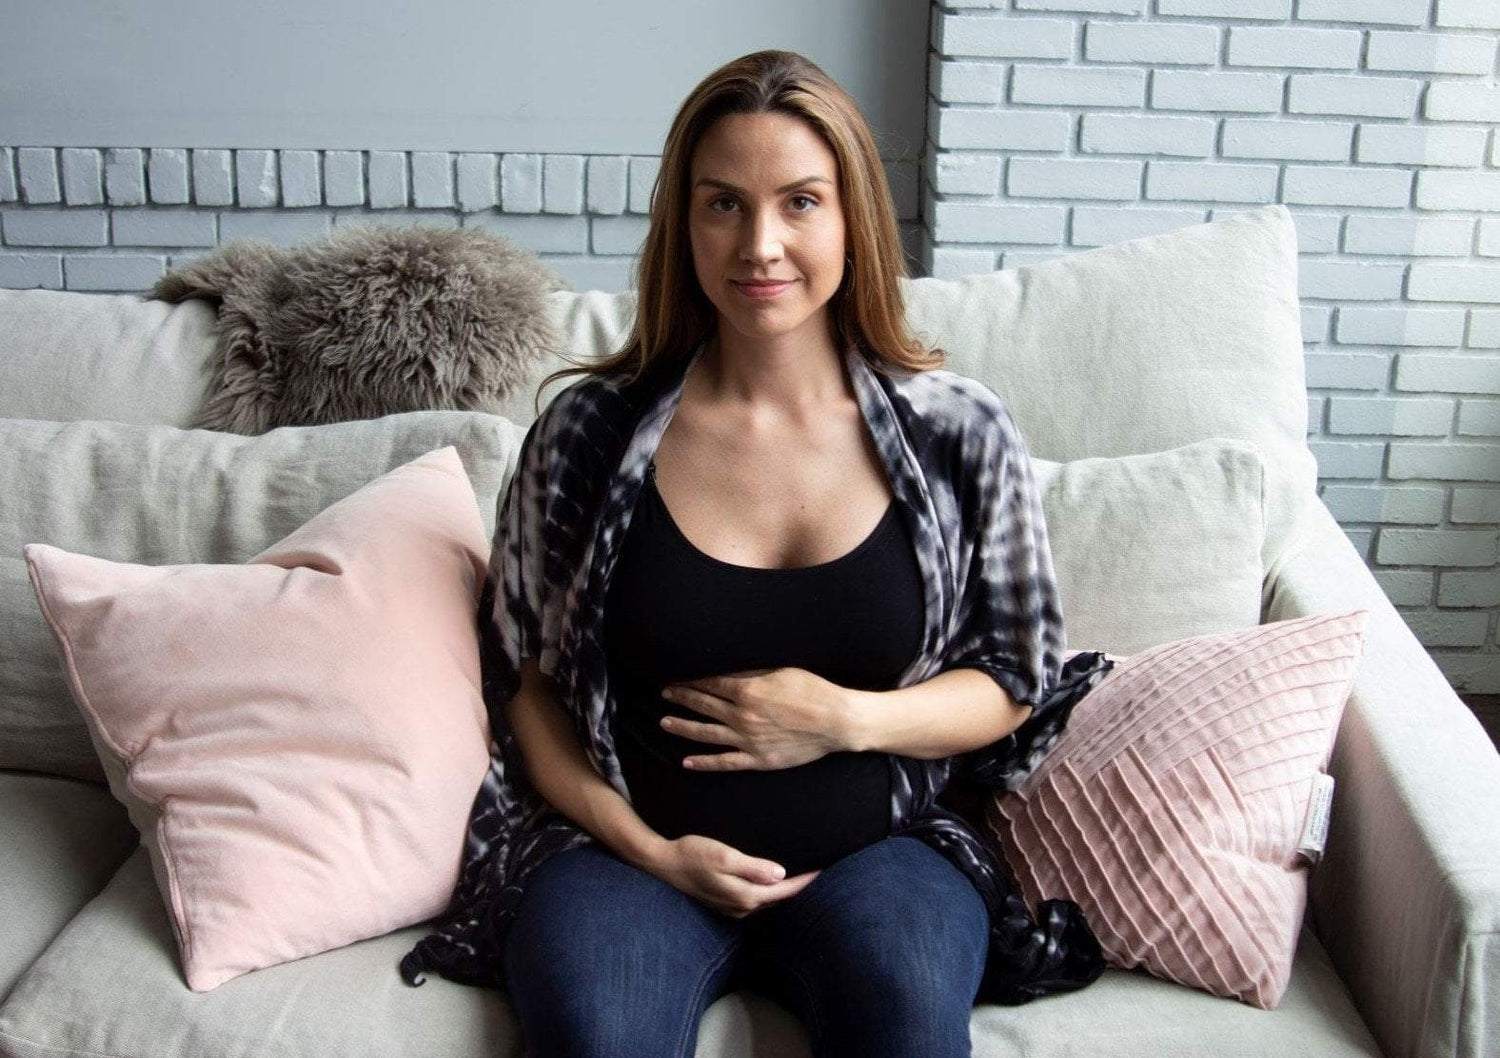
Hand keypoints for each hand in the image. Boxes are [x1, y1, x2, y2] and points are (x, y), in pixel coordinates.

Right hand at [651, 834, 821, 917]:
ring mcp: (731, 907)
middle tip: (821, 876)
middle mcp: (741, 907)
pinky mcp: (724, 903)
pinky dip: (768, 892)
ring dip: (784, 891)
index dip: (805, 882)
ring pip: (766, 901)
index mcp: (744, 895)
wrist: (662, 863)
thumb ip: (753, 867)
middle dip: (799, 889)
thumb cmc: (692, 853)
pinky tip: (772, 883)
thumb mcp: (724, 856)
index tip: (824, 872)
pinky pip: (754, 900)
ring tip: (802, 879)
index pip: (784, 890)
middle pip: (778, 899)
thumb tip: (779, 875)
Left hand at [658, 666, 853, 771]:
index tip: (675, 678)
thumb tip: (728, 668)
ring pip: (706, 734)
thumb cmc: (813, 691)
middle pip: (703, 705)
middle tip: (664, 694)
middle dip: (681, 698)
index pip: (709, 684)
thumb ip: (751, 671)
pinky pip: (725, 762)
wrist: (835, 721)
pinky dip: (704, 762)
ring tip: (665, 723)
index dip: (690, 681)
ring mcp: (748, 740)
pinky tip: (687, 761)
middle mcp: (742, 716)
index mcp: (746, 691)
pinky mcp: (758, 760)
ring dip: (683, 727)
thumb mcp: (780, 671)